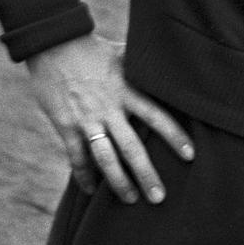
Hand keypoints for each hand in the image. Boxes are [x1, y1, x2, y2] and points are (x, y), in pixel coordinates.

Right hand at [26, 34, 193, 203]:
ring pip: (106, 159)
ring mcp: (87, 119)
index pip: (156, 116)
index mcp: (127, 90)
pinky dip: (84, 176)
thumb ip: (141, 65)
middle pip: (132, 147)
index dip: (174, 136)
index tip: (190, 155)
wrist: (53, 44)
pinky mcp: (66, 125)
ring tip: (130, 200)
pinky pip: (76, 157)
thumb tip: (167, 61)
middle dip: (147, 174)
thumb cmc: (92, 48)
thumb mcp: (122, 53)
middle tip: (160, 197)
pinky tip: (90, 191)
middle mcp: (109, 108)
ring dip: (118, 182)